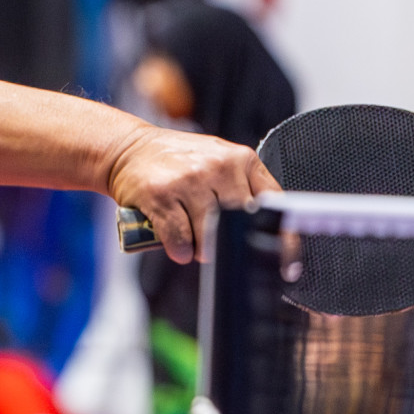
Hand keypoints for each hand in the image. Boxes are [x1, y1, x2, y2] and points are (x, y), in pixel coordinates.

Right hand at [105, 125, 279, 262]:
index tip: (286, 265)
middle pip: (239, 228)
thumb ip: (245, 188)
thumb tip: (271, 235)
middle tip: (214, 241)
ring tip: (190, 236)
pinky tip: (176, 243)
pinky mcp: (160, 194)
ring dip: (201, 249)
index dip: (282, 240)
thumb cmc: (177, 161)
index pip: (274, 205)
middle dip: (227, 244)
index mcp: (240, 159)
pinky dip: (180, 249)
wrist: (128, 148)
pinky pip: (180, 239)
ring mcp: (188, 179)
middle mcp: (218, 166)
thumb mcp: (218, 162)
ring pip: (209, 238)